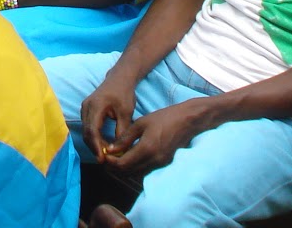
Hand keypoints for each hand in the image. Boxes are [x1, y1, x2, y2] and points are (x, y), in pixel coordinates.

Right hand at [80, 76, 137, 162]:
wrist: (119, 78)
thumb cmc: (124, 93)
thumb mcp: (126, 112)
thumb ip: (121, 131)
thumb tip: (118, 150)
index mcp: (96, 105)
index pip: (92, 130)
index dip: (96, 146)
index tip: (102, 159)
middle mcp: (86, 106)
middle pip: (87, 132)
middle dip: (94, 147)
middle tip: (104, 161)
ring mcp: (84, 108)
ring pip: (86, 130)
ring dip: (93, 143)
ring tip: (104, 154)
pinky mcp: (86, 110)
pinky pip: (87, 126)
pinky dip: (93, 137)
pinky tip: (102, 144)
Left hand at [101, 98, 223, 178]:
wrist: (188, 120)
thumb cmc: (164, 118)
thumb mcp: (141, 123)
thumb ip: (125, 138)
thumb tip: (111, 150)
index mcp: (146, 149)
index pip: (122, 165)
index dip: (110, 163)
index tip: (103, 155)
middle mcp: (154, 161)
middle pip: (128, 173)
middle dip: (115, 168)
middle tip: (107, 158)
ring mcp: (160, 164)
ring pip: (136, 173)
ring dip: (125, 168)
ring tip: (116, 156)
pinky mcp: (164, 164)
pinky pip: (145, 170)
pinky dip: (135, 166)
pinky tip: (130, 156)